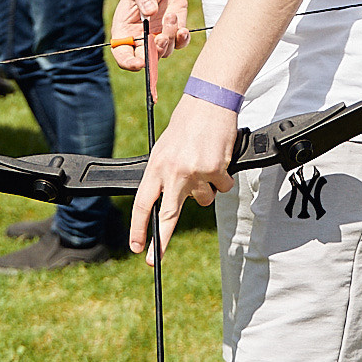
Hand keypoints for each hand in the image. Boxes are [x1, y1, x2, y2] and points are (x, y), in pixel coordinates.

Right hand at [112, 0, 192, 68]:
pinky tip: (183, 29)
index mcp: (124, 31)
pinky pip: (179, 44)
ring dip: (169, 37)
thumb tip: (150, 11)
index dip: (128, 63)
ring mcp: (157, 38)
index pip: (122, 55)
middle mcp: (140, 39)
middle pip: (144, 60)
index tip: (140, 63)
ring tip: (171, 15)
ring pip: (164, 51)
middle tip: (161, 38)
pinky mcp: (173, 34)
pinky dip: (182, 40)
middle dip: (154, 54)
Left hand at [130, 98, 238, 257]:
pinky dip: (224, 178)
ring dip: (207, 190)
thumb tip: (171, 202)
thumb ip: (165, 175)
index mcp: (156, 166)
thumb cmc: (187, 122)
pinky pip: (223, 186)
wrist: (209, 101)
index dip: (139, 227)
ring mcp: (195, 172)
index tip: (137, 246)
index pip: (144, 203)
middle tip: (153, 261)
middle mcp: (173, 172)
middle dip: (160, 242)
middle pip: (168, 216)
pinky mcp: (216, 169)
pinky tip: (219, 158)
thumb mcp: (166, 148)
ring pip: (204, 199)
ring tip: (206, 164)